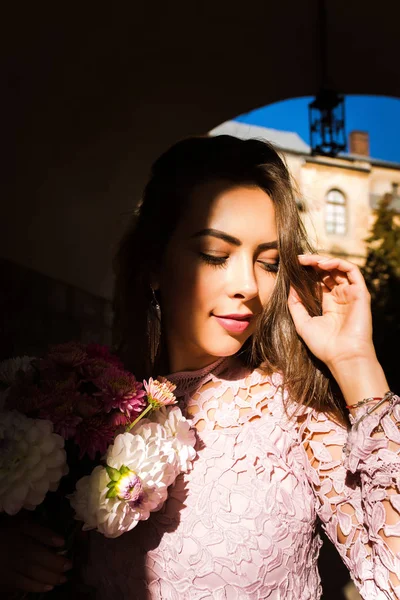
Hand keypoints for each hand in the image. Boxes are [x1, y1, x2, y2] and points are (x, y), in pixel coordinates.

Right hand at [0, 512, 71, 593]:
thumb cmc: (4, 530)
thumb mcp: (21, 524)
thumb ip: (41, 532)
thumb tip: (61, 542)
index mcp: (22, 544)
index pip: (43, 556)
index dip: (57, 561)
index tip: (70, 563)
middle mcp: (16, 560)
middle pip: (38, 568)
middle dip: (55, 573)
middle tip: (67, 574)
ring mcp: (9, 572)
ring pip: (31, 579)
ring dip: (47, 581)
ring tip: (61, 581)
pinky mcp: (5, 579)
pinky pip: (21, 586)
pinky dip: (35, 588)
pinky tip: (46, 588)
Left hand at [288, 254, 374, 368]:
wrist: (343, 357)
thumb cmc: (324, 346)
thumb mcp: (302, 323)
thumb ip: (295, 305)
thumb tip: (289, 287)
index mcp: (329, 305)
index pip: (319, 281)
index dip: (307, 272)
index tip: (293, 266)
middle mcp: (341, 298)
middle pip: (328, 273)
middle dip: (313, 263)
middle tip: (298, 260)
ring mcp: (351, 294)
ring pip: (339, 268)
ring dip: (323, 260)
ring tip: (309, 260)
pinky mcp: (361, 293)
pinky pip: (352, 271)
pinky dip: (338, 263)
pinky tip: (323, 264)